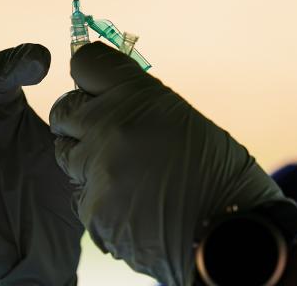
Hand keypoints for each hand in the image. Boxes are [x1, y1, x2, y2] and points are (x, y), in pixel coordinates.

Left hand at [49, 42, 287, 284]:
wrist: (232, 234)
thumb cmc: (218, 174)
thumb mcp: (182, 119)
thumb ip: (136, 104)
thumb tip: (102, 96)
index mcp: (137, 95)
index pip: (85, 63)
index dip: (90, 78)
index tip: (98, 90)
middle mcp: (110, 126)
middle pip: (64, 110)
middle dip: (79, 121)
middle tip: (105, 135)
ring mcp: (97, 170)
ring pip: (66, 155)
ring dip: (88, 161)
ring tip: (128, 175)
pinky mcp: (92, 210)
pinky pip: (81, 195)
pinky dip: (100, 200)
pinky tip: (134, 206)